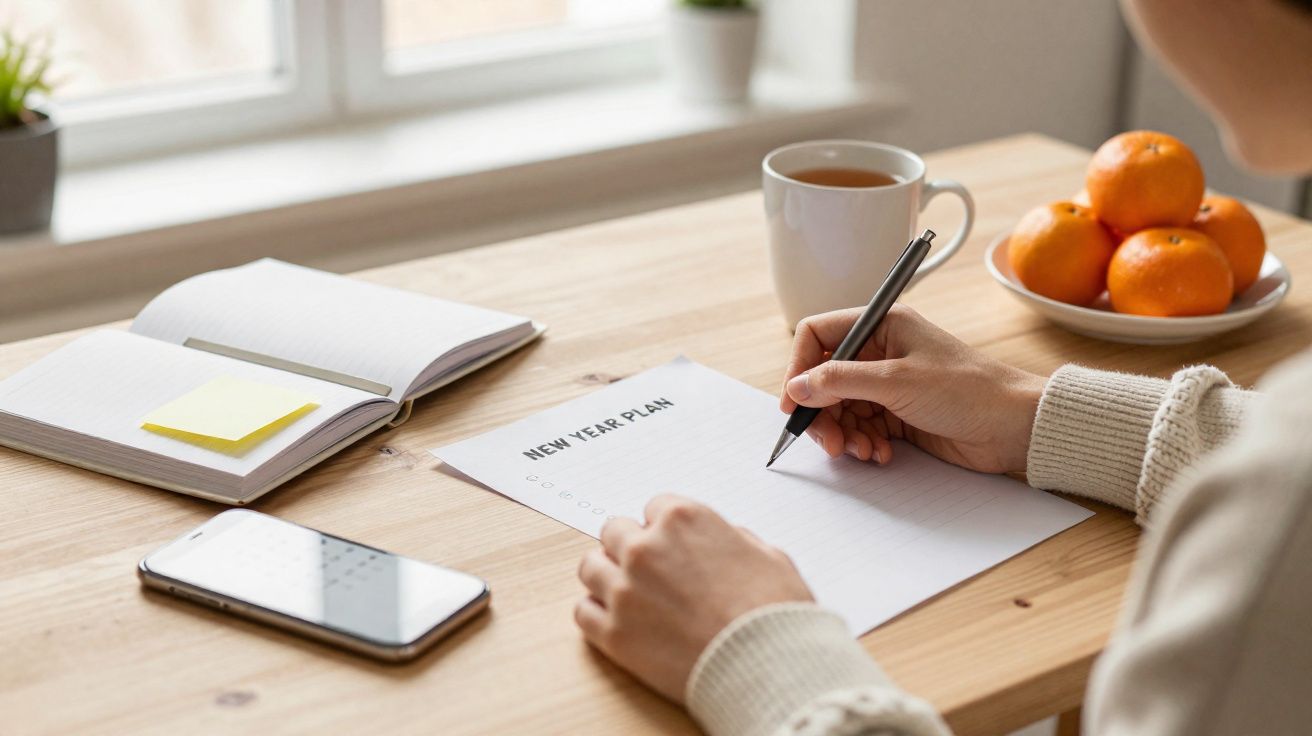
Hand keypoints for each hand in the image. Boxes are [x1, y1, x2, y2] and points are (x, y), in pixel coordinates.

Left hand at [574, 495, 812, 701]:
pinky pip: (583, 611)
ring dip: (607, 576)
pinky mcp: (614, 633)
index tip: (672, 546)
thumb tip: (722, 541)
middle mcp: (646, 548)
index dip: (666, 529)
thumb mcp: (768, 555)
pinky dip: (597, 614)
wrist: (767, 666)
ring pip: (590, 567)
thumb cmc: (773, 613)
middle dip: (630, 547)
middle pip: (613, 531)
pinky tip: (618, 622)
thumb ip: (733, 538)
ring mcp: (624, 590)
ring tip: (629, 594)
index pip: (654, 507)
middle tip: (649, 571)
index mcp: (683, 519)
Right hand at [781, 305, 1045, 474]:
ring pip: (840, 407)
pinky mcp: (897, 414)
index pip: (818, 335)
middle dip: (822, 412)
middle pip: (824, 378)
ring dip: (843, 433)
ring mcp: (888, 384)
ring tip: (863, 451)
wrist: (1015, 426)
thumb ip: (841, 381)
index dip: (800, 367)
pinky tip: (880, 454)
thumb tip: (797, 387)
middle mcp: (881, 351)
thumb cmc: (969, 390)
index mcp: (882, 325)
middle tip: (828, 441)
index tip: (794, 402)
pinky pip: (861, 427)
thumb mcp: (898, 381)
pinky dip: (862, 443)